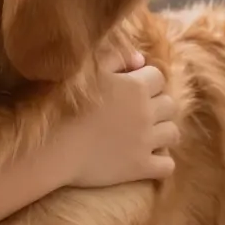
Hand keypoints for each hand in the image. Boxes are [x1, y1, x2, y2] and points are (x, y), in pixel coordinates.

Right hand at [57, 52, 178, 188]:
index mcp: (136, 86)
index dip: (146, 81)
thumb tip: (140, 60)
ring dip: (162, 132)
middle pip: (170, 104)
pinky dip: (161, 162)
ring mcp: (146, 141)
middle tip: (136, 112)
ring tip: (145, 135)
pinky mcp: (141, 167)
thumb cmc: (63, 104)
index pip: (158, 77)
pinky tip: (147, 159)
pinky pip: (167, 165)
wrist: (51, 146)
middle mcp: (147, 112)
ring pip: (173, 133)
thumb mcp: (88, 70)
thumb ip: (116, 57)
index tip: (130, 88)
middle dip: (157, 105)